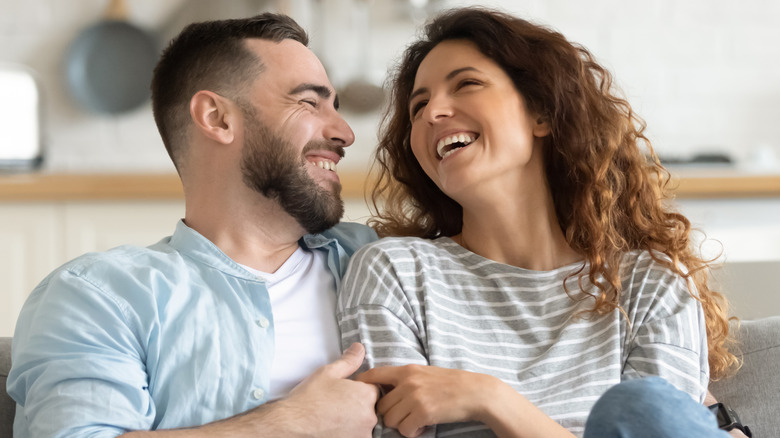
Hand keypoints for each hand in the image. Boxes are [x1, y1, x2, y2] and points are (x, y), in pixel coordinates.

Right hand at [283, 343, 378, 437]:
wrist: (291, 425)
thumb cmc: (308, 399)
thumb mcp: (328, 373)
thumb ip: (349, 361)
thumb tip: (359, 348)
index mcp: (366, 395)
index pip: (373, 389)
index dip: (359, 389)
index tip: (344, 392)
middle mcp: (369, 417)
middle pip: (370, 408)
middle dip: (357, 405)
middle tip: (335, 406)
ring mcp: (363, 435)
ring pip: (364, 425)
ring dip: (353, 421)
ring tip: (332, 418)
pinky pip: (356, 436)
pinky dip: (348, 433)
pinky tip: (332, 429)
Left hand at [357, 364, 498, 436]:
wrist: (475, 392)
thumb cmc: (452, 384)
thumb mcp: (425, 373)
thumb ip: (405, 379)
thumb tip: (385, 388)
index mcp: (407, 370)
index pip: (374, 375)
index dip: (362, 385)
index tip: (360, 395)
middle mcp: (407, 382)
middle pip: (380, 406)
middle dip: (389, 415)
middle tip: (404, 417)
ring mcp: (415, 397)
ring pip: (390, 420)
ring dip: (401, 425)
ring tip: (415, 422)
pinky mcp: (423, 412)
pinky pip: (404, 430)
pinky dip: (412, 432)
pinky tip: (423, 427)